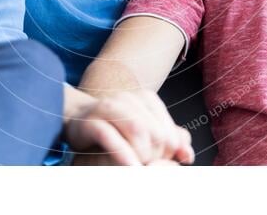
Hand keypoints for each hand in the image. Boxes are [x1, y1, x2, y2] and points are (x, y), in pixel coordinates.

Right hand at [62, 87, 193, 165]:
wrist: (78, 118)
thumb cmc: (116, 127)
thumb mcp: (146, 131)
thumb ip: (170, 140)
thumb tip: (187, 156)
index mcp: (146, 99)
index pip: (169, 130)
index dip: (169, 151)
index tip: (163, 161)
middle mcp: (128, 99)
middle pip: (155, 132)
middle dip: (156, 155)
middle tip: (147, 165)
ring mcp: (108, 108)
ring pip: (137, 130)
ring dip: (142, 154)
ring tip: (139, 167)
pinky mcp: (90, 122)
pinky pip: (110, 136)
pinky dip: (123, 154)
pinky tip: (130, 167)